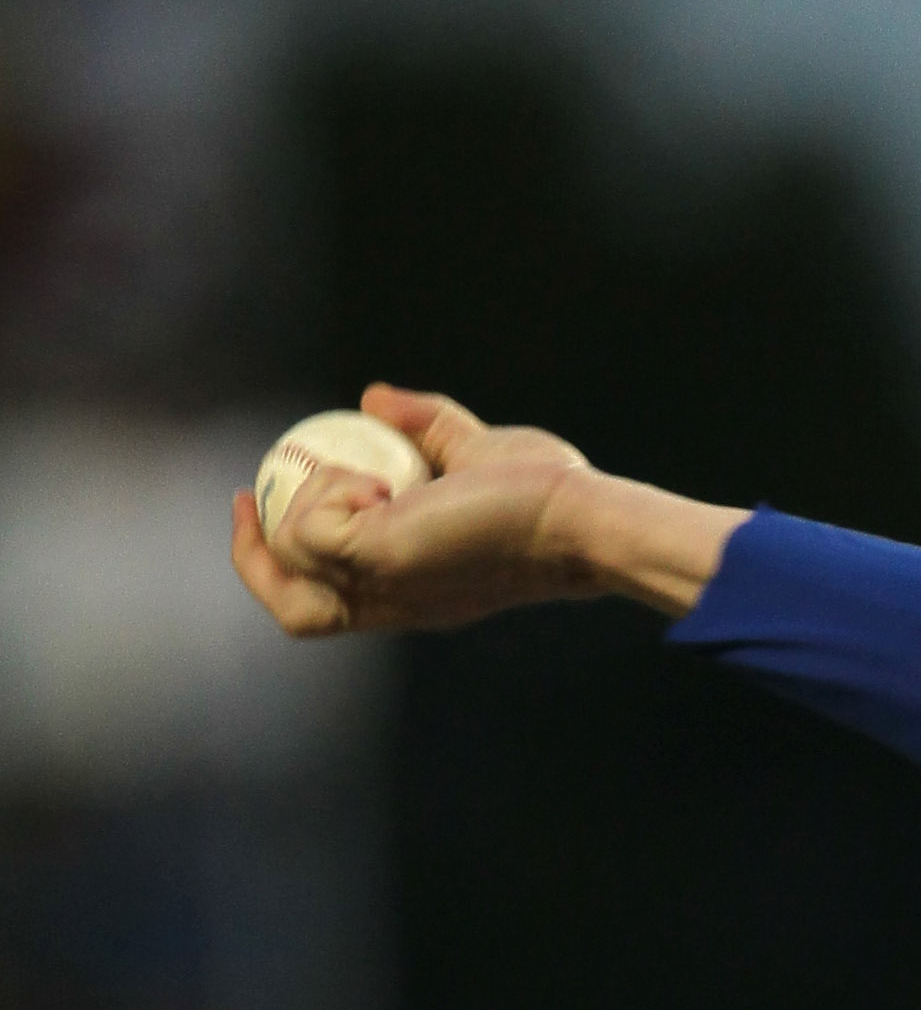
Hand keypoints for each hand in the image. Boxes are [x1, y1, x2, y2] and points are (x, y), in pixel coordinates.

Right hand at [229, 385, 739, 634]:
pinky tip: (381, 480)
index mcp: (403, 586)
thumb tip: (374, 398)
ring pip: (292, 559)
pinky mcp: (385, 557)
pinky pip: (314, 528)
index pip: (319, 600)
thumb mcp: (471, 451)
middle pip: (291, 610)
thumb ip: (425, 426)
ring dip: (302, 500)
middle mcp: (390, 600)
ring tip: (363, 475)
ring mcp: (385, 584)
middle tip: (252, 494)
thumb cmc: (542, 495)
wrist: (578, 517)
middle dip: (253, 555)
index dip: (276, 557)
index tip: (262, 497)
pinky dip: (327, 490)